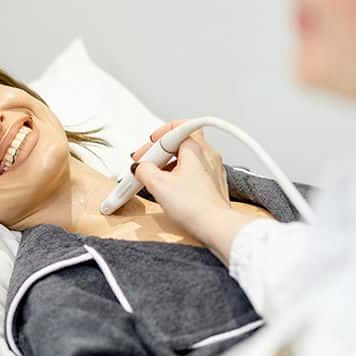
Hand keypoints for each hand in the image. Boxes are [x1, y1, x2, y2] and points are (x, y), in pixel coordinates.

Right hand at [130, 120, 231, 243]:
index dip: (156, 138)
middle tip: (146, 163)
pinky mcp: (213, 184)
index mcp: (196, 149)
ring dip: (169, 164)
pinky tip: (170, 189)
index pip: (176, 128)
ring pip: (187, 158)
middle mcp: (208, 155)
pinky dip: (179, 175)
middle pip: (180, 142)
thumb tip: (140, 168)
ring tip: (155, 178)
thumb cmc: (194, 206)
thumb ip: (144, 170)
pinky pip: (194, 172)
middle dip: (160, 151)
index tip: (145, 151)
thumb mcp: (158, 185)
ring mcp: (213, 170)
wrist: (215, 227)